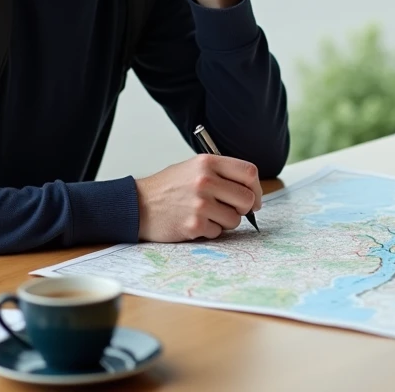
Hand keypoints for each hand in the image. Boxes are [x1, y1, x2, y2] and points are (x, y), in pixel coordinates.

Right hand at [135, 154, 262, 241]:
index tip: (254, 198)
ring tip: (207, 215)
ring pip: (235, 219)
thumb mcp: (193, 168)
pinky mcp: (194, 224)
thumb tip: (251, 191)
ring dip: (225, 221)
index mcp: (207, 163)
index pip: (249, 172)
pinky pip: (218, 232)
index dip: (256, 188)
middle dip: (244, 208)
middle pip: (247, 198)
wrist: (137, 204)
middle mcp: (205, 181)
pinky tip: (195, 223)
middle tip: (232, 210)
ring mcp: (200, 203)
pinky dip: (210, 230)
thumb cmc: (169, 187)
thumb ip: (221, 174)